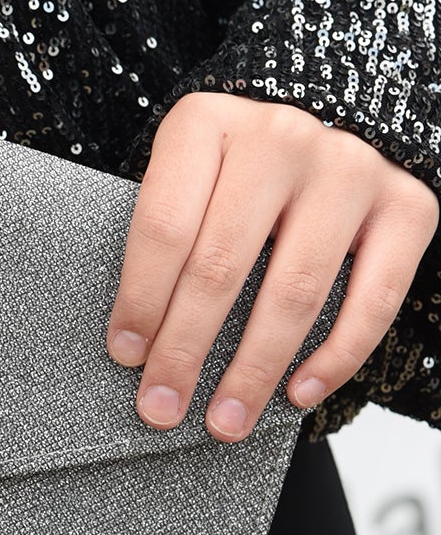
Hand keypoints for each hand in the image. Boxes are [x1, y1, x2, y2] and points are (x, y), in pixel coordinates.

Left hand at [105, 93, 440, 441]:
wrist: (339, 114)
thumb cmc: (241, 164)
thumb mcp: (189, 174)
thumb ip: (169, 235)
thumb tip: (137, 346)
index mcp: (206, 121)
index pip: (163, 227)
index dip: (140, 300)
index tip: (125, 356)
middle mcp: (280, 135)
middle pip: (220, 264)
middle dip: (185, 350)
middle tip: (162, 408)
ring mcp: (349, 167)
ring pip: (293, 291)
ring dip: (254, 370)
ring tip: (225, 420)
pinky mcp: (408, 205)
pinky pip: (372, 300)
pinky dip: (334, 357)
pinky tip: (297, 393)